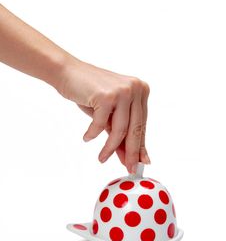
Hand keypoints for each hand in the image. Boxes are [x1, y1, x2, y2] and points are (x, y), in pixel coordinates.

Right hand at [58, 58, 150, 173]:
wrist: (68, 72)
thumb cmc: (89, 93)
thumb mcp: (109, 114)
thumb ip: (120, 133)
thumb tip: (128, 157)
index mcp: (141, 91)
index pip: (142, 125)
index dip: (140, 146)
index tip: (140, 163)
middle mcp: (136, 89)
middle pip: (136, 129)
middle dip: (131, 153)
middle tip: (129, 168)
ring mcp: (123, 91)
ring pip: (121, 130)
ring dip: (110, 148)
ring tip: (102, 158)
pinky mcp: (107, 95)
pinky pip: (101, 124)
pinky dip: (93, 134)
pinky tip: (87, 138)